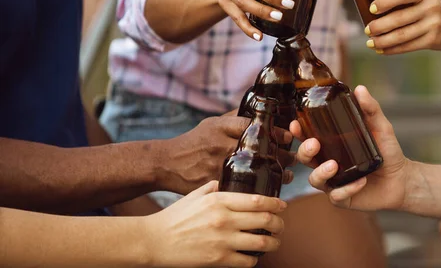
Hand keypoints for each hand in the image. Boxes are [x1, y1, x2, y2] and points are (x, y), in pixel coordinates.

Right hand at [144, 181, 286, 266]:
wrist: (154, 241)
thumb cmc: (173, 218)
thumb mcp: (194, 196)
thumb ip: (211, 188)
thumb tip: (222, 183)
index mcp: (219, 200)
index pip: (257, 200)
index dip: (275, 204)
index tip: (282, 205)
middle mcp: (224, 219)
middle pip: (264, 220)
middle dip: (278, 223)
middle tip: (280, 225)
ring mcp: (223, 240)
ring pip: (261, 242)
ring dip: (273, 242)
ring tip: (274, 242)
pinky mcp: (219, 259)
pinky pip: (247, 261)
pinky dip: (255, 259)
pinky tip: (254, 256)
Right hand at [157, 116, 292, 193]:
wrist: (166, 164)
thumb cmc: (192, 142)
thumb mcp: (210, 123)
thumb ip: (233, 118)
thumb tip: (259, 112)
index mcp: (220, 128)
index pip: (254, 127)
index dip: (275, 132)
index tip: (288, 137)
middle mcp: (220, 146)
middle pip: (260, 150)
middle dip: (281, 155)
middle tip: (292, 158)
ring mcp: (218, 166)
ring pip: (254, 171)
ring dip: (274, 174)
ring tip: (286, 175)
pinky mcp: (216, 184)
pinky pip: (242, 188)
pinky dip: (258, 190)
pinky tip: (270, 190)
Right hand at [292, 85, 408, 210]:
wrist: (403, 178)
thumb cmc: (388, 152)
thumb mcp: (380, 127)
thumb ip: (370, 109)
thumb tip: (360, 89)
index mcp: (331, 145)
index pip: (308, 137)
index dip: (298, 132)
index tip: (296, 124)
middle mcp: (328, 163)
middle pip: (304, 159)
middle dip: (305, 151)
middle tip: (314, 144)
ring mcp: (334, 182)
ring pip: (315, 180)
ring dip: (321, 172)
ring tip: (334, 165)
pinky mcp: (343, 198)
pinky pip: (336, 196)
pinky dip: (346, 189)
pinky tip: (359, 182)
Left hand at [365, 0, 440, 54]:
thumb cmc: (435, 4)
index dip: (385, 2)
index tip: (371, 8)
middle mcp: (431, 8)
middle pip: (399, 19)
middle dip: (379, 26)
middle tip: (367, 29)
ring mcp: (433, 25)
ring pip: (402, 36)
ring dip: (382, 41)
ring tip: (369, 42)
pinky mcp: (433, 41)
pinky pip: (408, 46)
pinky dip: (392, 49)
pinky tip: (381, 50)